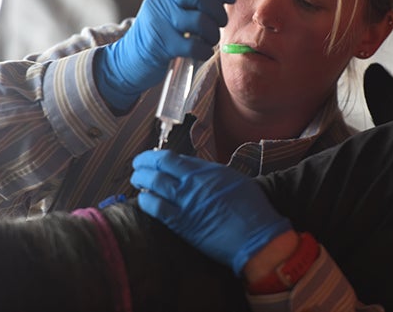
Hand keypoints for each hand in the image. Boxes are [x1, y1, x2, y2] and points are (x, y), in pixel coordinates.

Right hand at [95, 0, 234, 109]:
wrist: (127, 61)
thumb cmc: (157, 36)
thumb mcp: (168, 11)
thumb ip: (190, 2)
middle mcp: (161, 1)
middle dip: (217, 10)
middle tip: (220, 23)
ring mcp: (160, 22)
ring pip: (199, 20)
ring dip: (213, 33)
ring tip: (210, 40)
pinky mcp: (161, 45)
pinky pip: (194, 45)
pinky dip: (205, 51)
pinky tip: (202, 53)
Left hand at [130, 150, 291, 274]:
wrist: (255, 235)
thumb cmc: (251, 207)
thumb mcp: (233, 179)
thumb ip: (212, 174)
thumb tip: (197, 172)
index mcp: (205, 170)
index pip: (172, 158)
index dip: (157, 156)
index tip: (153, 158)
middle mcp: (192, 182)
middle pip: (158, 166)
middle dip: (143, 163)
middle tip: (138, 166)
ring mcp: (185, 203)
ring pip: (153, 184)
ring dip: (141, 180)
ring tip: (137, 179)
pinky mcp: (181, 224)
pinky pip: (156, 208)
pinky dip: (146, 201)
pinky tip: (143, 199)